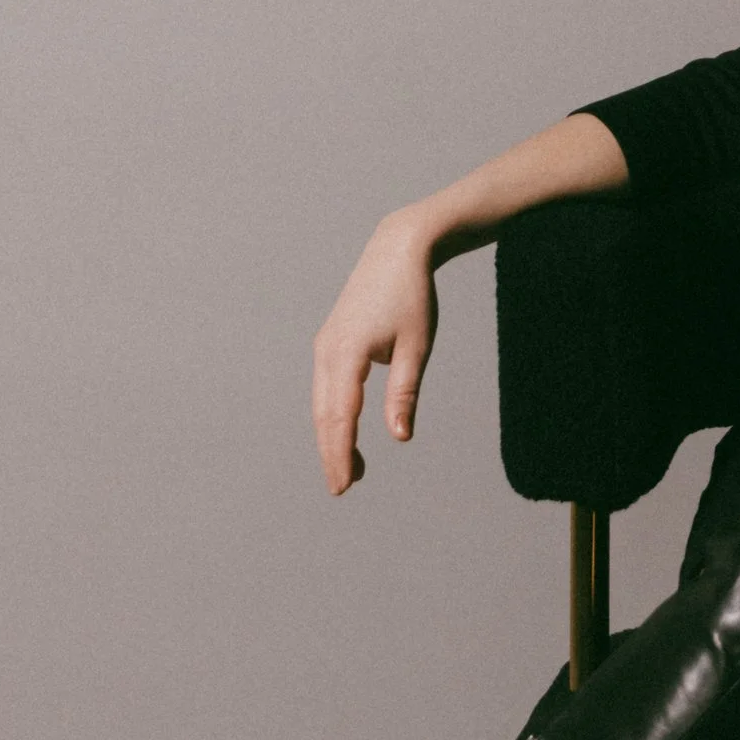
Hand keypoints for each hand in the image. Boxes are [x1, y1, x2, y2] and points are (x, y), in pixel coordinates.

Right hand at [310, 211, 440, 495]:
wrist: (398, 250)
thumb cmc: (413, 296)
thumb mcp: (417, 347)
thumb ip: (404, 393)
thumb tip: (400, 438)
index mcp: (346, 353)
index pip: (339, 416)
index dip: (339, 454)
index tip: (343, 485)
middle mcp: (327, 351)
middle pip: (324, 414)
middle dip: (332, 452)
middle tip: (343, 489)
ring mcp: (325, 345)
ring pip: (322, 402)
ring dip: (332, 435)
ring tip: (351, 469)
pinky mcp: (331, 341)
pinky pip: (327, 387)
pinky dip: (334, 413)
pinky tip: (347, 430)